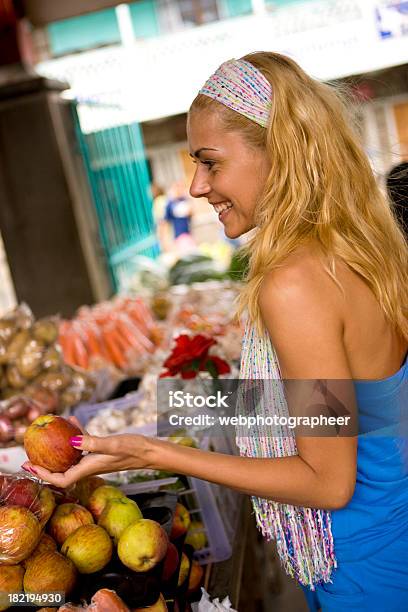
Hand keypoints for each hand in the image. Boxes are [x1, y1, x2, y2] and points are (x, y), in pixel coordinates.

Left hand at [22, 418, 153, 487]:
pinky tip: (72, 422)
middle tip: (29, 456)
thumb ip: (92, 443)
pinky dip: (75, 436)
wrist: (150, 451)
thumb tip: (71, 442)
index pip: (60, 479)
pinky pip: (82, 445)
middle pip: (61, 471)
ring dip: (57, 450)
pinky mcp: (100, 451)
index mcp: (89, 468)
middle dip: (45, 465)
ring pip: (70, 458)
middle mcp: (89, 466)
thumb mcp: (112, 444)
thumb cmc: (133, 449)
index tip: (29, 466)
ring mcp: (95, 459)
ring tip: (46, 438)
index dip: (43, 475)